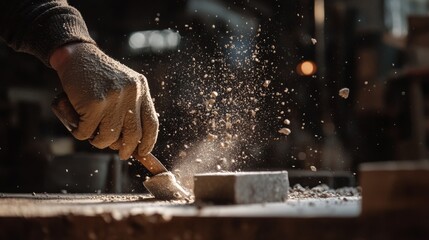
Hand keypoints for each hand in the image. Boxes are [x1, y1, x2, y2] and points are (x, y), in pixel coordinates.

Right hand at [50, 43, 157, 158]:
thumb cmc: (98, 75)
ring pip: (109, 138)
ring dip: (99, 142)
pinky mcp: (94, 104)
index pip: (152, 123)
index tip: (143, 153)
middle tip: (121, 153)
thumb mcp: (124, 85)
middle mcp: (131, 93)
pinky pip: (87, 132)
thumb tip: (135, 141)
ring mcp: (113, 99)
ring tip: (93, 133)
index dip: (149, 142)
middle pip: (133, 135)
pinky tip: (77, 124)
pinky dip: (80, 132)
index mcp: (141, 89)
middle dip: (127, 149)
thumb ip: (131, 106)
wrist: (76, 56)